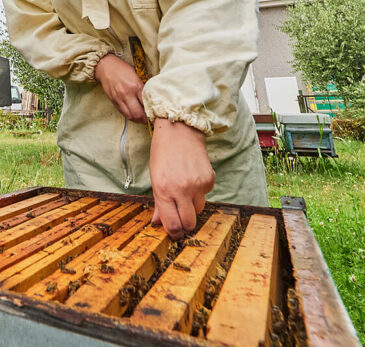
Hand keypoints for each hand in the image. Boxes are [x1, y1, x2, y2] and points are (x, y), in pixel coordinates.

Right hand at [93, 53, 146, 122]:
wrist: (105, 66)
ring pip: (130, 116)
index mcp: (135, 86)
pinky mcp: (113, 101)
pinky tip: (133, 114)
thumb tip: (150, 97)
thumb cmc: (122, 68)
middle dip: (145, 119)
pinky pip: (123, 113)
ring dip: (137, 120)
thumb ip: (142, 87)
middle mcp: (127, 94)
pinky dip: (129, 115)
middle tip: (149, 119)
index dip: (152, 110)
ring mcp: (119, 99)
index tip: (155, 112)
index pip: (146, 104)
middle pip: (138, 114)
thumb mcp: (136, 74)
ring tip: (142, 118)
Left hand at [149, 119, 213, 238]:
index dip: (174, 233)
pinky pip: (206, 195)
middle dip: (185, 223)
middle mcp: (182, 189)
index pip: (172, 224)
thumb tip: (157, 223)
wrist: (179, 131)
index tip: (174, 233)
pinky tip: (192, 176)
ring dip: (192, 205)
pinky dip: (200, 191)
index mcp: (164, 190)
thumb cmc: (163, 153)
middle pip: (189, 223)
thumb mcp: (155, 178)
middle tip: (180, 216)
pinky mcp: (209, 179)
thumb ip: (159, 203)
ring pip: (198, 209)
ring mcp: (198, 185)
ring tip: (184, 188)